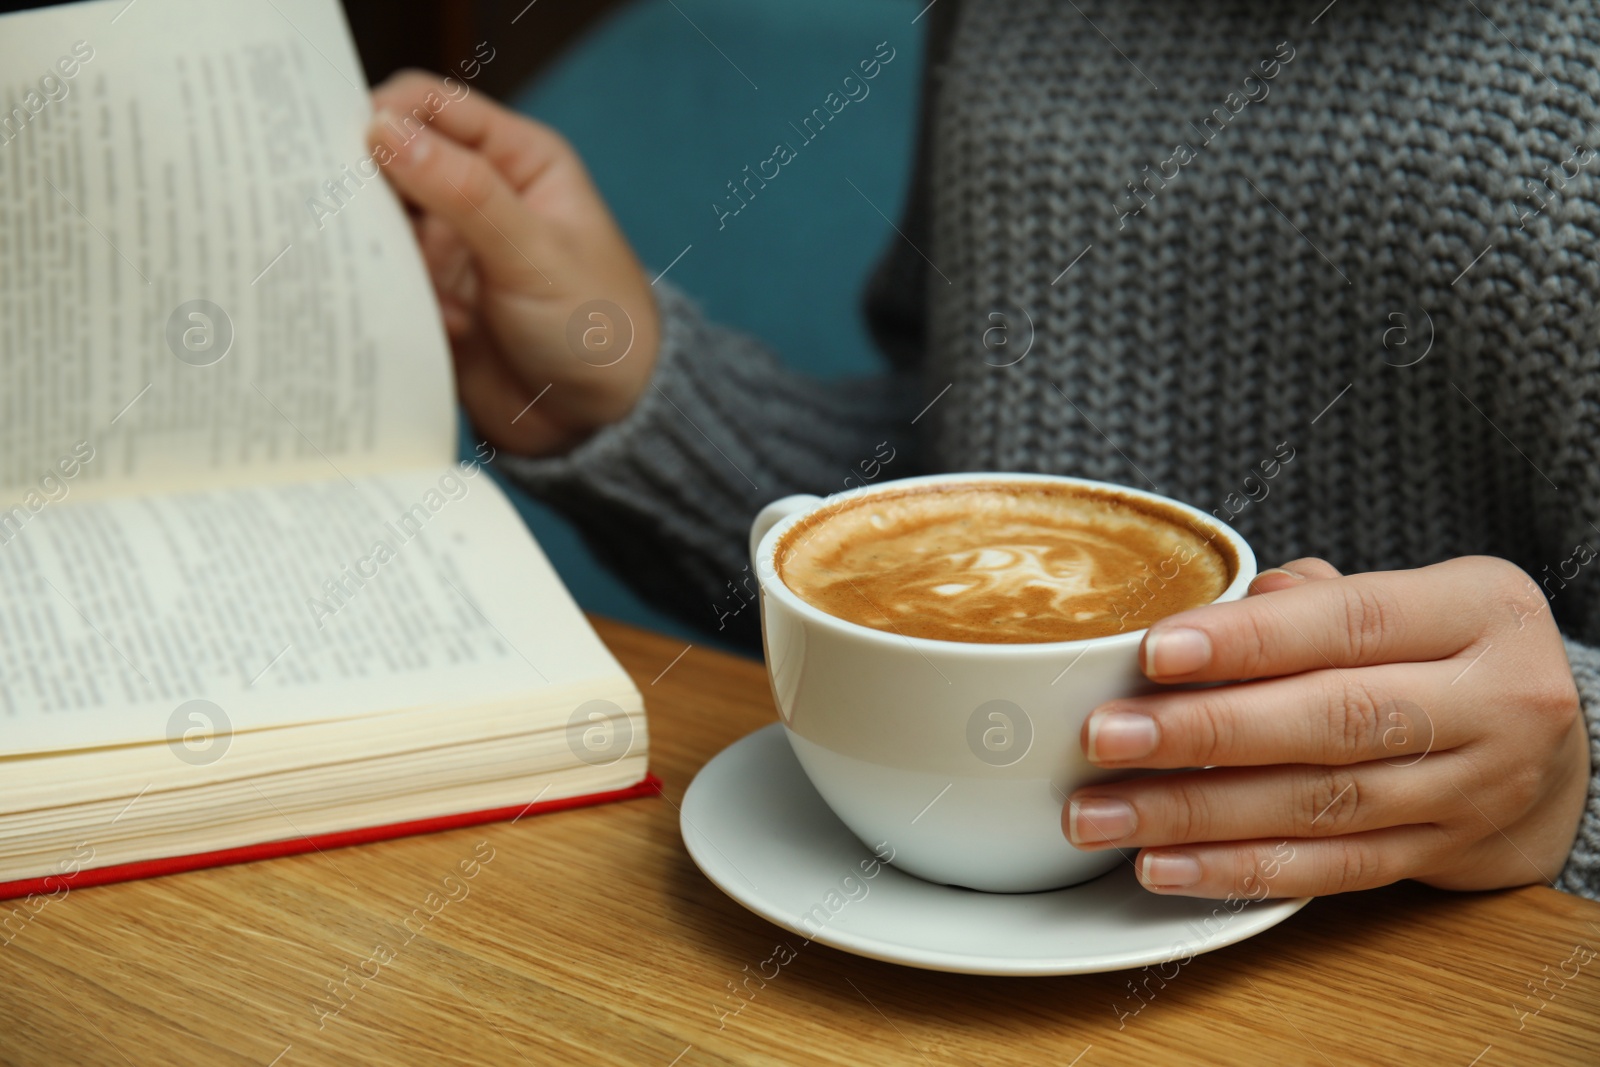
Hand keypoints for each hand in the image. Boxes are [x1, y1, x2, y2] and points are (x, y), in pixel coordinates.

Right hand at [369, 72, 659, 455]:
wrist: (603, 424)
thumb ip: (462, 191)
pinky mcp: (430, 302)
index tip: (336, 144)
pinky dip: (376, 295)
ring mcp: (451, 251)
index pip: (432, 107)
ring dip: (364, 245)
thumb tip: (381, 130)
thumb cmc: (599, 326)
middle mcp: (478, 197)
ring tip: (351, 266)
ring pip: (378, 226)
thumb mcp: (534, 252)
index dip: (382, 114)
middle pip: (392, 163)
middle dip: (357, 182)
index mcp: (516, 160)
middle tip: (315, 203)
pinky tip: (391, 316)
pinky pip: (381, 284)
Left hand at [1064, 555, 1591, 896]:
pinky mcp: (1441, 857)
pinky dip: (1238, 872)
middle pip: (1332, 721)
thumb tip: (1223, 607)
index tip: (1154, 652)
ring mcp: (1473, 791)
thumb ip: (1312, 597)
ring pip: (1322, 805)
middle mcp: (1493, 703)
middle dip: (1204, 732)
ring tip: (1102, 813)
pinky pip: (1330, 872)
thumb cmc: (1442, 649)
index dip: (1250, 640)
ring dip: (1197, 814)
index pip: (1353, 621)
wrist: (1547, 749)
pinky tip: (1160, 866)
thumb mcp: (1408, 596)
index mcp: (1479, 612)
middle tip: (1105, 738)